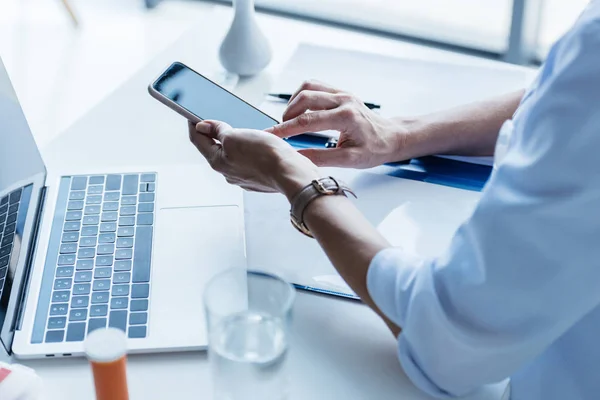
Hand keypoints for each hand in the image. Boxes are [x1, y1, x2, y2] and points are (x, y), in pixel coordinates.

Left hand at [188, 121, 320, 199]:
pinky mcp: (259, 178)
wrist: (291, 174)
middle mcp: (228, 172)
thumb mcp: (235, 136)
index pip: (198, 140)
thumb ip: (218, 131)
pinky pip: (250, 161)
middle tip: (222, 120)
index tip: (193, 114)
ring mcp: (244, 177)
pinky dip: (251, 151)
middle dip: (217, 133)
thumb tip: (204, 127)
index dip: (194, 124)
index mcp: (218, 161)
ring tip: (247, 131)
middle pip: (215, 148)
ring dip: (237, 142)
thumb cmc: (266, 156)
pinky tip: (261, 145)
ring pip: (234, 155)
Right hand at [266, 80, 412, 167]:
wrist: (391, 137)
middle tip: (281, 131)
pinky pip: (315, 86)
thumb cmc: (375, 149)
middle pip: (304, 98)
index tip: (271, 135)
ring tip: (289, 121)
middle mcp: (344, 100)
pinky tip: (299, 111)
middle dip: (287, 114)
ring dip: (294, 103)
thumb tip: (297, 158)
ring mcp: (342, 93)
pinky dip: (302, 96)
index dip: (286, 129)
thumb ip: (322, 158)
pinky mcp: (340, 92)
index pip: (308, 120)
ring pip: (308, 87)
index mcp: (346, 117)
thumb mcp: (350, 160)